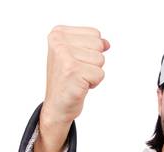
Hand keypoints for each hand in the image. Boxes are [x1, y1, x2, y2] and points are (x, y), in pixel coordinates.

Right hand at [38, 25, 109, 151]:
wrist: (56, 106)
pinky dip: (93, 83)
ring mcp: (64, 56)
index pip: (94, 34)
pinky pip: (100, 74)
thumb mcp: (75, 55)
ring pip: (100, 59)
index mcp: (57, 34)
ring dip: (93, 72)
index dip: (90, 50)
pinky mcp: (72, 71)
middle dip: (93, 61)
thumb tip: (107, 44)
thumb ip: (91, 44)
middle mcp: (58, 42)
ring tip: (77, 78)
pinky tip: (79, 86)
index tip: (75, 60)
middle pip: (98, 45)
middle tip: (76, 71)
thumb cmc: (66, 79)